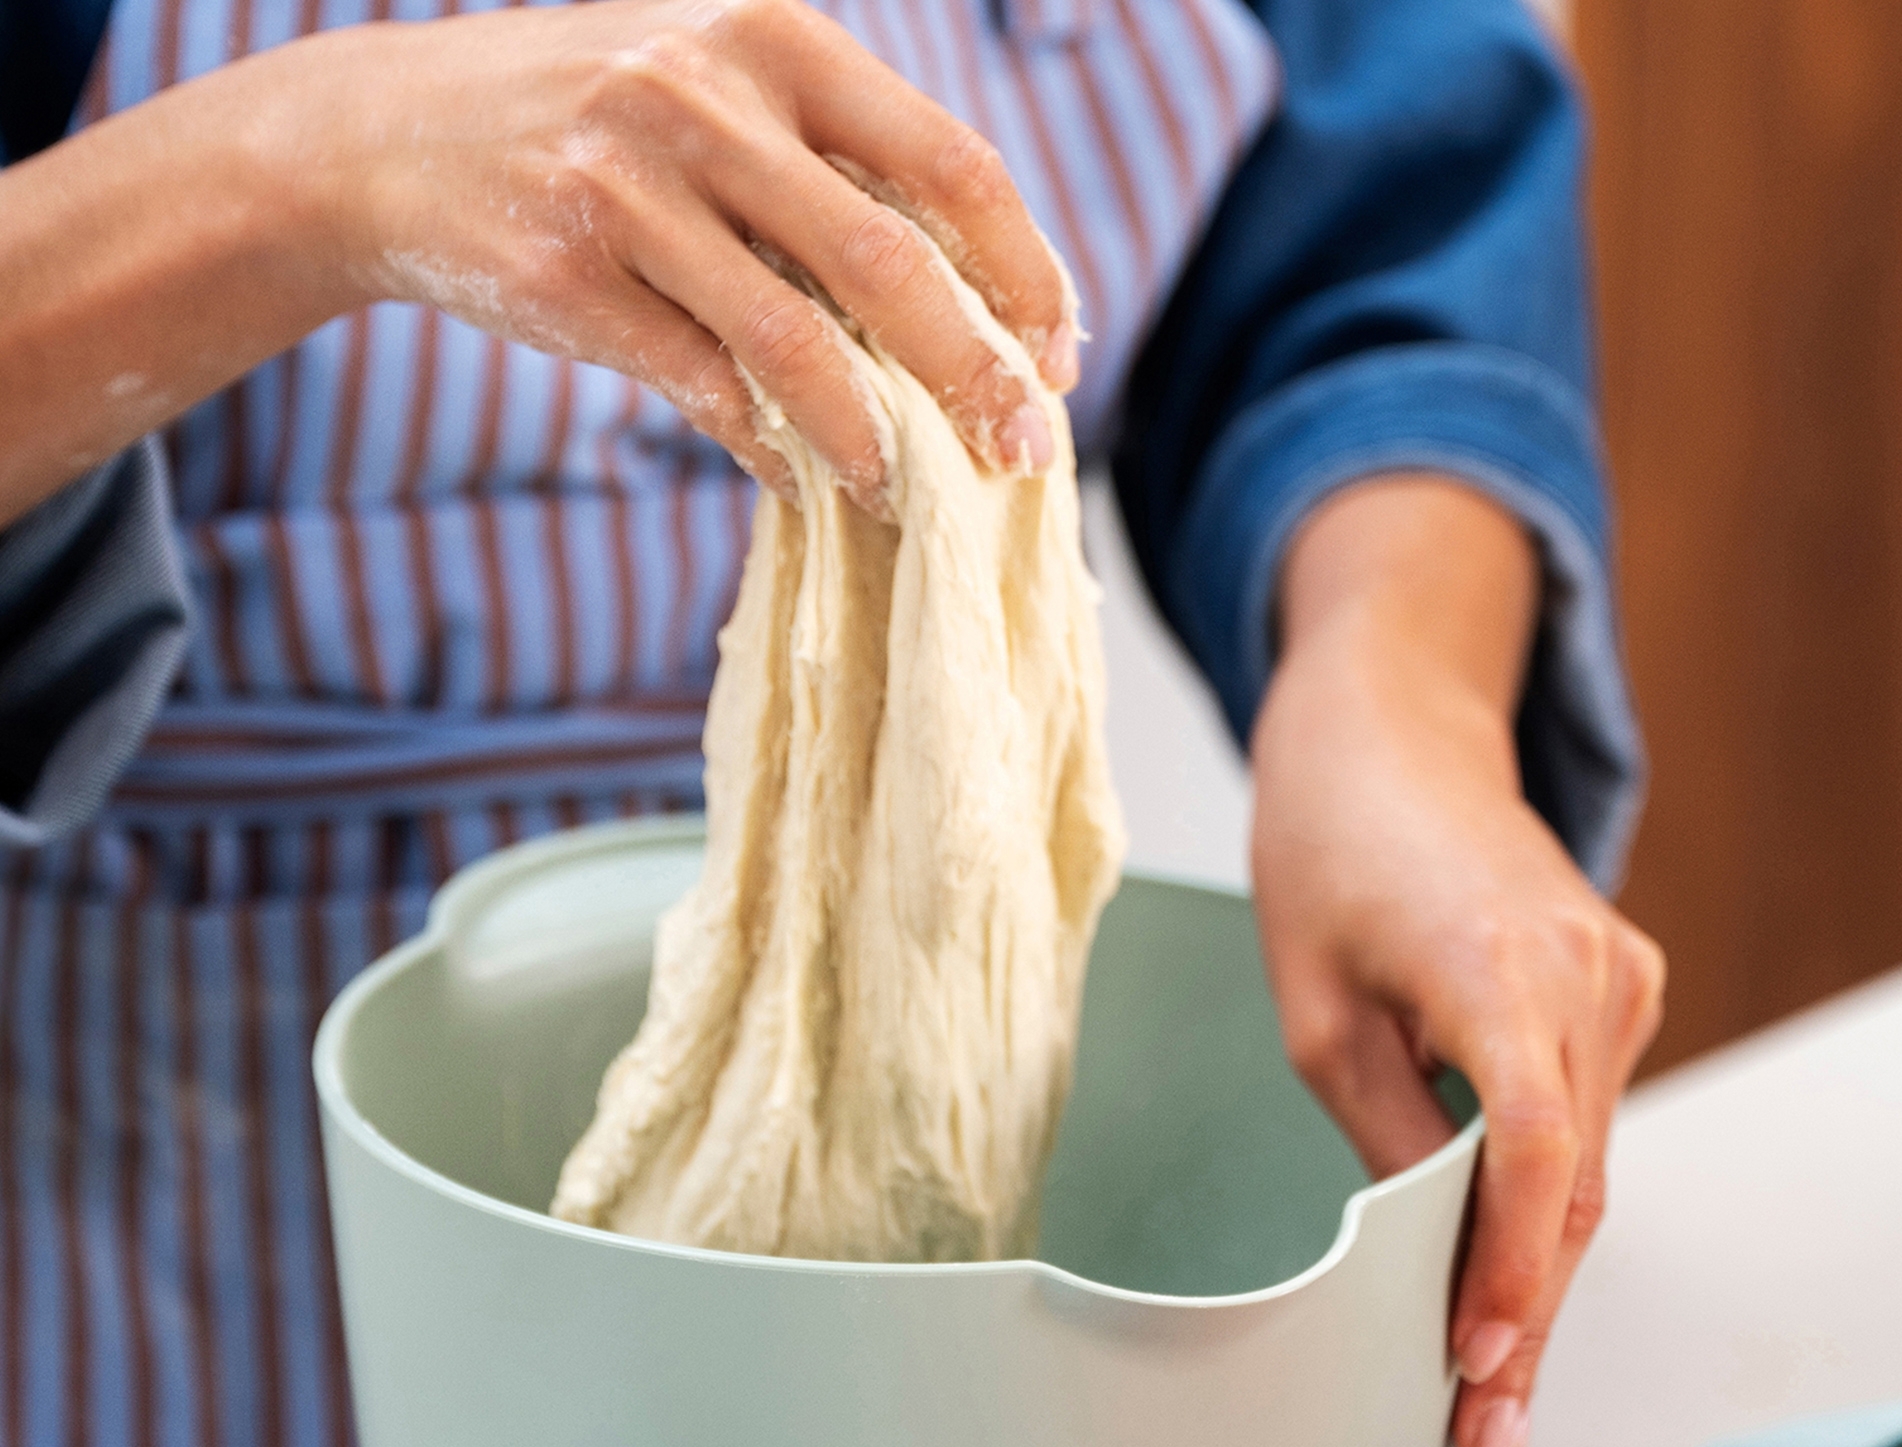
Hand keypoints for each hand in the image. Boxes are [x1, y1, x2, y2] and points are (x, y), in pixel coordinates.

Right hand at [291, 0, 1075, 503]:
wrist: (392, 135)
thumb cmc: (601, 125)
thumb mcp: (720, 93)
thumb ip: (834, 176)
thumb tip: (975, 319)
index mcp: (776, 40)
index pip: (951, 164)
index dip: (1024, 274)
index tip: (1058, 360)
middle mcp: (706, 95)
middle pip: (892, 261)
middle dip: (973, 375)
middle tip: (1019, 457)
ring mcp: (629, 185)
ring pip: (797, 344)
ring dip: (869, 441)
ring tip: (907, 495)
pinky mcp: (568, 278)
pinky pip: (704, 392)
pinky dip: (770, 452)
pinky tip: (803, 484)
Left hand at [1252, 474, 1664, 1446]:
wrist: (1393, 738)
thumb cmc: (1328, 854)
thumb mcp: (1317, 1009)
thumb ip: (1385, 1130)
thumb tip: (1423, 1250)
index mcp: (1500, 966)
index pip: (1536, 1150)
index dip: (1510, 1266)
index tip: (1477, 1359)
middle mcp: (1589, 973)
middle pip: (1574, 1183)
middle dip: (1527, 1312)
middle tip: (1485, 1429)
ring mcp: (1619, 978)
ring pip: (1590, 1164)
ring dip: (1541, 1270)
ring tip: (1492, 1385)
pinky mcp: (1620, 984)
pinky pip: (1590, 1117)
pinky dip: (1549, 1198)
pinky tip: (1507, 1275)